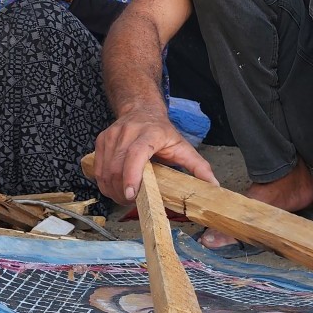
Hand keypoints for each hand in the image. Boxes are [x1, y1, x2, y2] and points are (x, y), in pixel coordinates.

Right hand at [93, 109, 217, 203]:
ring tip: (125, 197)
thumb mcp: (183, 146)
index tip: (131, 194)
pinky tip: (115, 188)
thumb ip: (199, 167)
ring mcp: (112, 136)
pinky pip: (98, 168)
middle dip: (122, 191)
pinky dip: (104, 183)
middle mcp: (127, 132)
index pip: (135, 155)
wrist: (141, 109)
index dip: (131, 175)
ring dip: (112, 190)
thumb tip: (213, 186)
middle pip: (117, 167)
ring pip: (105, 170)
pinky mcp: (102, 141)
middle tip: (132, 202)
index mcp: (150, 134)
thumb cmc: (162, 131)